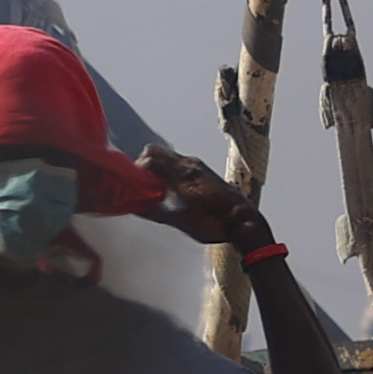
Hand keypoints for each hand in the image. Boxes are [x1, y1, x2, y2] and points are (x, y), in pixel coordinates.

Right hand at [138, 144, 267, 252]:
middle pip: (155, 151)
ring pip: (167, 155)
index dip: (134, 171)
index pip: (148, 160)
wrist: (242, 220)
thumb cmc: (212, 222)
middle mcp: (189, 164)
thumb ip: (154, 211)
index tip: (129, 185)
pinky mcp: (204, 170)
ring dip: (156, 166)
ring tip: (153, 187)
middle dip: (142, 164)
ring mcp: (198, 165)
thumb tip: (133, 206)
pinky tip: (170, 187)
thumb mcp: (179, 221)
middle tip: (139, 184)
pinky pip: (179, 161)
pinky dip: (168, 169)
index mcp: (181, 175)